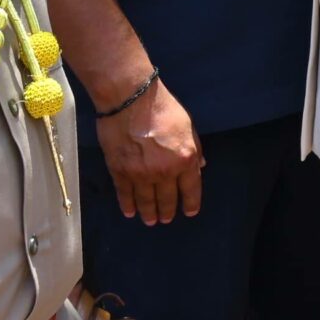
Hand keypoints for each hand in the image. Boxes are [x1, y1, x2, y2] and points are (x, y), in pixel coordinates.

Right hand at [96, 74, 203, 225]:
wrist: (129, 98)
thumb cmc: (162, 107)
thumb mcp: (188, 126)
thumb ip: (194, 149)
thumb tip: (199, 167)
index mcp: (185, 159)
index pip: (191, 188)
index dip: (190, 203)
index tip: (189, 212)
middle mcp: (164, 171)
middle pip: (167, 198)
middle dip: (168, 211)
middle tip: (166, 219)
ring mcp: (140, 173)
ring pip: (146, 200)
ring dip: (149, 212)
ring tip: (150, 220)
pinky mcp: (119, 171)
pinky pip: (125, 193)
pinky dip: (127, 204)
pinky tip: (130, 211)